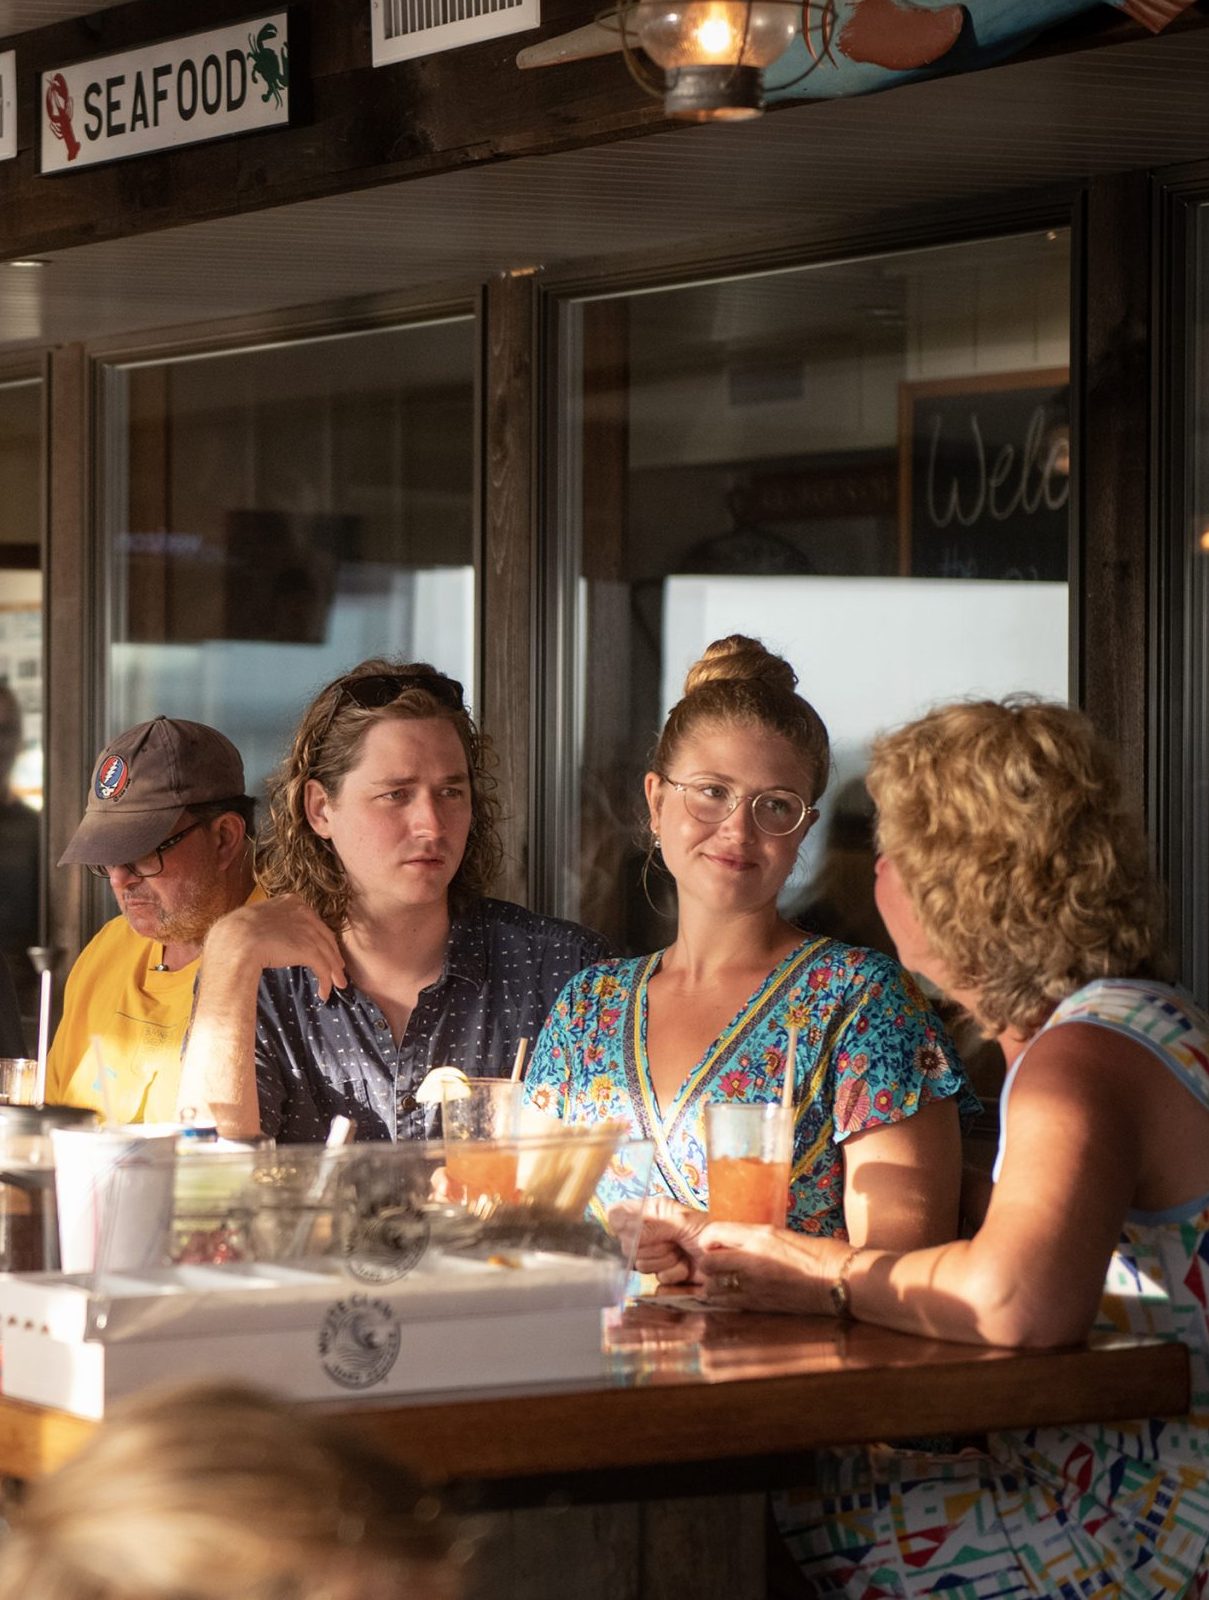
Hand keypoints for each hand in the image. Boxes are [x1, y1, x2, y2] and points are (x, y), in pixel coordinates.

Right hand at [205, 895, 347, 998]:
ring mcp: (309, 931)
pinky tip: (323, 993)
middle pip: (326, 938)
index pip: (314, 922)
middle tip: (337, 967)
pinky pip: (323, 968)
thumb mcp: (257, 917)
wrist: (236, 939)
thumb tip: (267, 934)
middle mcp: (305, 914)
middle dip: (333, 955)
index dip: (322, 938)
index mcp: (292, 902)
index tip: (325, 948)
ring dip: (334, 972)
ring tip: (337, 984)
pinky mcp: (309, 950)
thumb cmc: (237, 931)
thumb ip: (270, 922)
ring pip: (328, 954)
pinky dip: (326, 982)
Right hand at [608, 1197, 710, 1284]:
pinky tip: (685, 1270)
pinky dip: (673, 1276)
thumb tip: (628, 1231)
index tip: (637, 1230)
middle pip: (626, 1245)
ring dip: (665, 1262)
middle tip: (673, 1243)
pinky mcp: (662, 1275)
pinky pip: (655, 1280)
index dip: (622, 1224)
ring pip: (640, 1264)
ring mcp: (654, 1255)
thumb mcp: (682, 1222)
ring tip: (681, 1255)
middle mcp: (648, 1232)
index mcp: (651, 1210)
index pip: (617, 1214)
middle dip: (652, 1247)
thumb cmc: (708, 1233)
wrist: (725, 1261)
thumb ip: (654, 1226)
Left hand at [693, 1222, 849, 1314]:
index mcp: (760, 1235)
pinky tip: (735, 1296)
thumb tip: (734, 1243)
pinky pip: (729, 1303)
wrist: (840, 1280)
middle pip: (707, 1262)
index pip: (714, 1232)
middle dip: (707, 1263)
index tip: (713, 1242)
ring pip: (713, 1288)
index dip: (708, 1238)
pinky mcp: (761, 1306)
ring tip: (723, 1282)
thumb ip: (756, 1237)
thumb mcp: (782, 1233)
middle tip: (715, 1263)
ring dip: (713, 1285)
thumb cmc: (819, 1252)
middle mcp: (752, 1260)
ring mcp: (755, 1285)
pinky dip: (726, 1300)